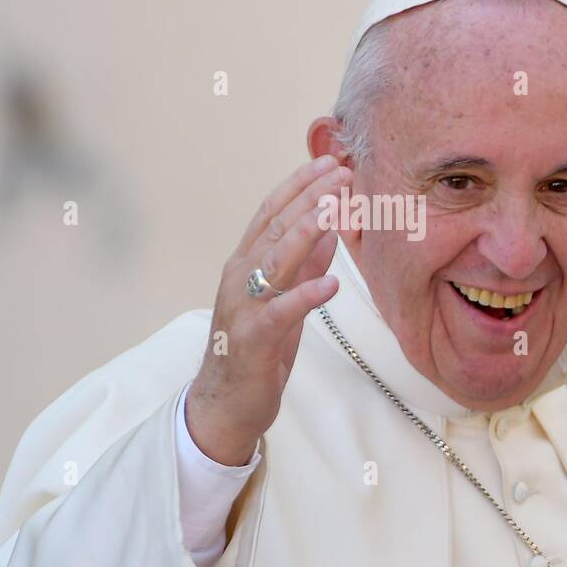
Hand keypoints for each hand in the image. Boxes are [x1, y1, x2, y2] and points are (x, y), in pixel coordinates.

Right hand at [185, 155, 350, 464]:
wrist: (225, 405)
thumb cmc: (257, 350)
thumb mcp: (286, 300)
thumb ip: (305, 266)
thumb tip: (333, 230)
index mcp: (246, 262)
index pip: (272, 212)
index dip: (300, 185)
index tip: (329, 162)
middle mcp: (239, 276)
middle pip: (276, 227)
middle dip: (310, 197)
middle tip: (342, 173)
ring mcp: (243, 305)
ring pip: (276, 260)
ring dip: (307, 231)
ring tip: (337, 208)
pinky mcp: (253, 338)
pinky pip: (282, 312)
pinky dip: (307, 296)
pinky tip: (332, 284)